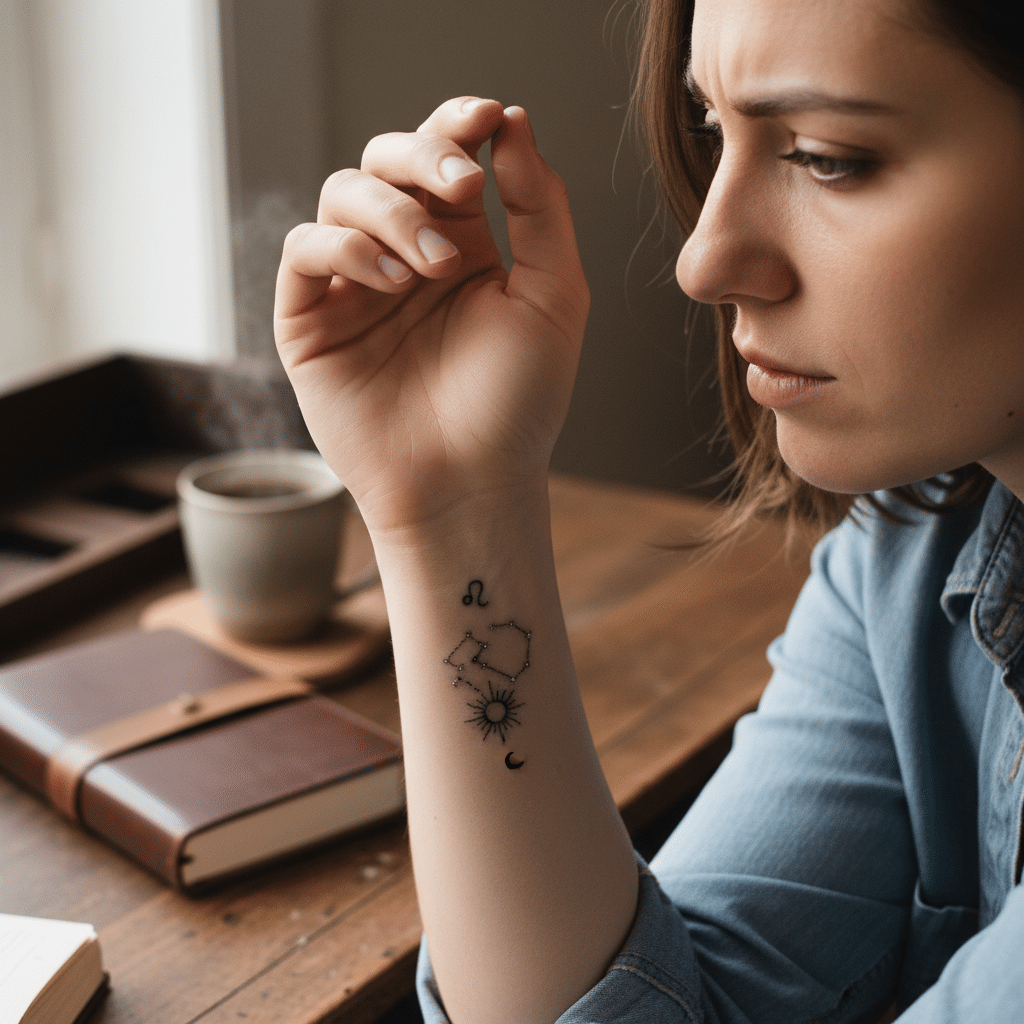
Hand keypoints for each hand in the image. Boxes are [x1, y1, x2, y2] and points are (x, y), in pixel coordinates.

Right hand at [274, 97, 588, 535]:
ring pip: (344, 195)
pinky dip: (346, 247)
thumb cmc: (518, 403)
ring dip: (393, 212)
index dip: (458, 124)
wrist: (471, 483)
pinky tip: (392, 280)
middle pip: (387, 161)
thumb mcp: (554, 297)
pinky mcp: (309, 322)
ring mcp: (354, 289)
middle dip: (424, 157)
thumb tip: (512, 124)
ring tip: (435, 267)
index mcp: (463, 247)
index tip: (489, 118)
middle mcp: (405, 259)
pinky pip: (305, 250)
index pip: (446, 159)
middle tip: (464, 188)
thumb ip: (540, 208)